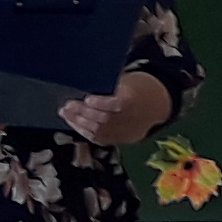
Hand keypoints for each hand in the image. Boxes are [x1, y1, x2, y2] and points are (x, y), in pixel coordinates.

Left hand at [55, 70, 173, 146]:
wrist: (155, 105)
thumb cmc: (136, 87)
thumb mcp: (127, 80)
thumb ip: (109, 86)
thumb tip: (84, 86)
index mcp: (136, 100)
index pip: (118, 105)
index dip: (101, 103)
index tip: (86, 98)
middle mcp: (132, 119)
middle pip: (106, 120)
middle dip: (83, 114)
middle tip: (67, 107)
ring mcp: (127, 133)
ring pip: (101, 132)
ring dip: (80, 124)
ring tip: (66, 114)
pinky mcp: (122, 140)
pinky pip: (101, 140)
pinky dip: (85, 132)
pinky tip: (75, 124)